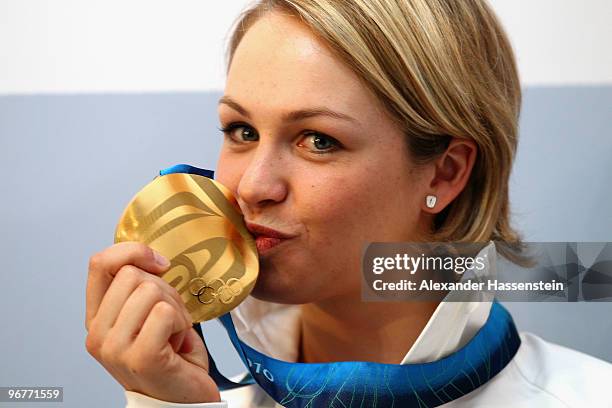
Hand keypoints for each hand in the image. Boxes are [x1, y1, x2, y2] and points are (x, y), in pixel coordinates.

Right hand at [85, 242, 220, 402]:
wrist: (183, 398)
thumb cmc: (170, 356)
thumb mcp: (146, 315)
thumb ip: (138, 288)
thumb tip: (149, 256)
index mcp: (97, 318)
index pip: (99, 263)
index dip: (132, 251)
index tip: (159, 264)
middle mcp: (98, 334)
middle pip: (132, 274)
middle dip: (164, 289)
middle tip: (170, 318)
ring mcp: (115, 348)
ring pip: (151, 290)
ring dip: (176, 308)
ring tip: (174, 332)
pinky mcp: (140, 357)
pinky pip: (165, 312)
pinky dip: (182, 323)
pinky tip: (178, 343)